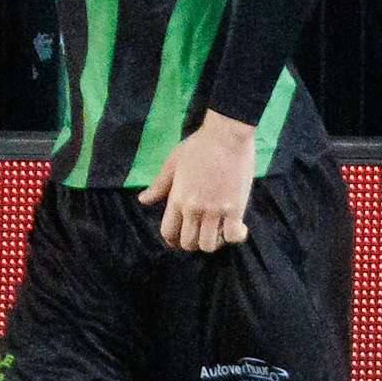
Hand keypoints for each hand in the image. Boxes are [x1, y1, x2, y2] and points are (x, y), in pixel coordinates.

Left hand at [138, 111, 257, 251]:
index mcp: (176, 199)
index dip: (172, 240)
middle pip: (188, 242)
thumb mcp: (173, 163)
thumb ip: (159, 185)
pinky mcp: (235, 207)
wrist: (227, 135)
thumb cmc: (199, 146)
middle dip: (193, 243)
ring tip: (219, 232)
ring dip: (213, 242)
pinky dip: (235, 237)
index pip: (168, 232)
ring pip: (208, 244)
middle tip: (201, 234)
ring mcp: (214, 210)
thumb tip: (143, 200)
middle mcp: (193, 208)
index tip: (179, 240)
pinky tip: (238, 229)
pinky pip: (233, 236)